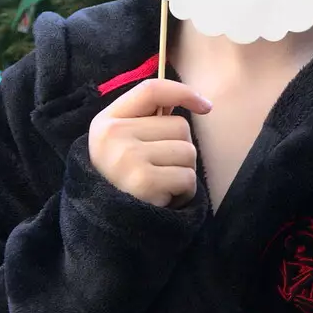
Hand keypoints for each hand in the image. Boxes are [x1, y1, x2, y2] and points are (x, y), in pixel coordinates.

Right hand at [87, 79, 210, 207]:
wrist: (106, 223)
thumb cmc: (124, 177)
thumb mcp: (123, 142)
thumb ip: (150, 119)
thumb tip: (199, 103)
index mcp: (106, 121)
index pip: (152, 90)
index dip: (183, 93)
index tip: (206, 106)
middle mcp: (113, 135)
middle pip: (180, 126)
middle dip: (180, 148)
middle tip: (159, 169)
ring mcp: (127, 158)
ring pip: (188, 152)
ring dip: (184, 172)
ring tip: (161, 184)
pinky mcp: (144, 182)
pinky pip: (188, 177)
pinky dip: (184, 191)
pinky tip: (164, 197)